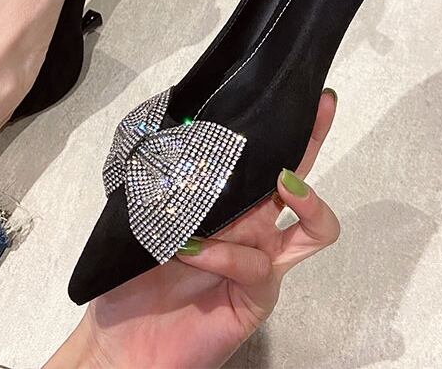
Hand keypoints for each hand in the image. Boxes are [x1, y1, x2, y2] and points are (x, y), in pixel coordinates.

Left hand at [47, 90, 339, 368]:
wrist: (124, 342)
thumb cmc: (136, 274)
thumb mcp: (148, 216)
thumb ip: (166, 181)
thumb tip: (174, 128)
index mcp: (234, 204)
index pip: (265, 161)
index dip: (291, 130)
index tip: (310, 97)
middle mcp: (257, 228)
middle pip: (300, 181)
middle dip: (312, 143)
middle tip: (316, 113)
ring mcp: (262, 262)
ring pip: (312, 227)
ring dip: (298, 198)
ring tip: (281, 181)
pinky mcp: (258, 296)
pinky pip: (255, 264)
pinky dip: (225, 251)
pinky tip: (192, 248)